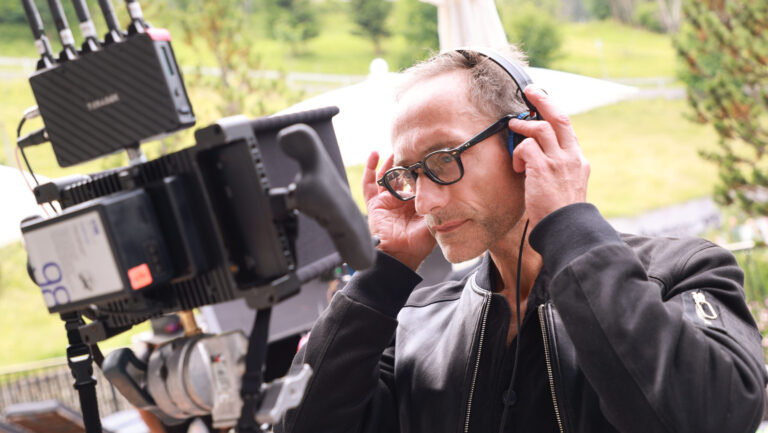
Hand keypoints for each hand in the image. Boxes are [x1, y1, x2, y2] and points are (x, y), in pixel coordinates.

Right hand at [362, 152, 435, 270]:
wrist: (400, 256)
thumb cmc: (418, 244)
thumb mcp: (434, 222)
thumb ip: (439, 207)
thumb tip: (450, 190)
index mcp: (416, 204)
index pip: (418, 180)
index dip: (421, 168)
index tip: (427, 153)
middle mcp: (401, 201)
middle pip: (402, 175)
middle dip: (406, 162)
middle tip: (412, 147)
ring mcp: (387, 201)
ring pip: (386, 176)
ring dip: (390, 162)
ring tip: (396, 148)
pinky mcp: (374, 204)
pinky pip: (369, 183)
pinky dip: (370, 168)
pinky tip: (374, 153)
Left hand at [510, 86, 589, 227]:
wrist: (567, 228)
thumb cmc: (561, 213)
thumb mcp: (567, 186)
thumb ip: (557, 169)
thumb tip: (537, 158)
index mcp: (578, 160)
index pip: (567, 128)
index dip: (553, 112)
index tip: (541, 104)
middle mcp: (571, 156)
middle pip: (559, 117)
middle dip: (543, 100)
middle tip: (530, 91)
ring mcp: (558, 161)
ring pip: (540, 128)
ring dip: (523, 126)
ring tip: (513, 127)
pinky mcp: (543, 168)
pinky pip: (526, 146)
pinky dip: (518, 152)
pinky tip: (517, 167)